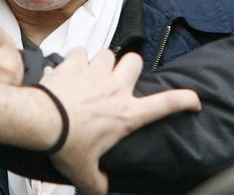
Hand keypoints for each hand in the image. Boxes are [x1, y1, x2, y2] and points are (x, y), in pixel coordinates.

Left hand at [43, 49, 200, 194]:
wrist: (40, 121)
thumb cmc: (65, 144)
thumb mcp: (84, 172)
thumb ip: (97, 182)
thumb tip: (101, 190)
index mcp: (126, 114)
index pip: (166, 103)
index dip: (185, 99)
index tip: (193, 99)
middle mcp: (115, 88)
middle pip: (136, 61)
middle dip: (131, 67)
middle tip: (121, 79)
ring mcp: (95, 73)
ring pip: (109, 53)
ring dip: (103, 62)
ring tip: (93, 75)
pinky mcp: (75, 64)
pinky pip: (81, 51)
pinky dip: (77, 58)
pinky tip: (72, 68)